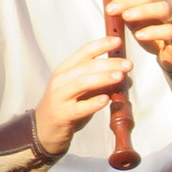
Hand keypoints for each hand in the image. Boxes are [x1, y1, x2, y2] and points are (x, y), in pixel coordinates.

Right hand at [33, 38, 129, 153]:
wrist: (44, 129)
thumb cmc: (66, 106)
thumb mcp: (81, 90)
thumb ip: (99, 81)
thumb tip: (124, 76)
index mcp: (65, 70)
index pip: (84, 52)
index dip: (101, 45)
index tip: (118, 42)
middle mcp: (61, 80)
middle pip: (86, 66)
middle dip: (109, 63)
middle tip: (128, 64)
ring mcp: (59, 97)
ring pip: (82, 83)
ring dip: (103, 78)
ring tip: (120, 77)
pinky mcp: (62, 114)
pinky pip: (79, 108)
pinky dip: (93, 103)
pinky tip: (105, 100)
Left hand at [103, 0, 171, 72]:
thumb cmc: (156, 34)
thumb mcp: (138, 21)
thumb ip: (126, 11)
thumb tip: (107, 3)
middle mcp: (168, 3)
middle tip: (110, 8)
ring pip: (162, 8)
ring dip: (142, 11)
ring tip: (126, 17)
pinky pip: (169, 31)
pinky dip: (153, 32)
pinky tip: (139, 35)